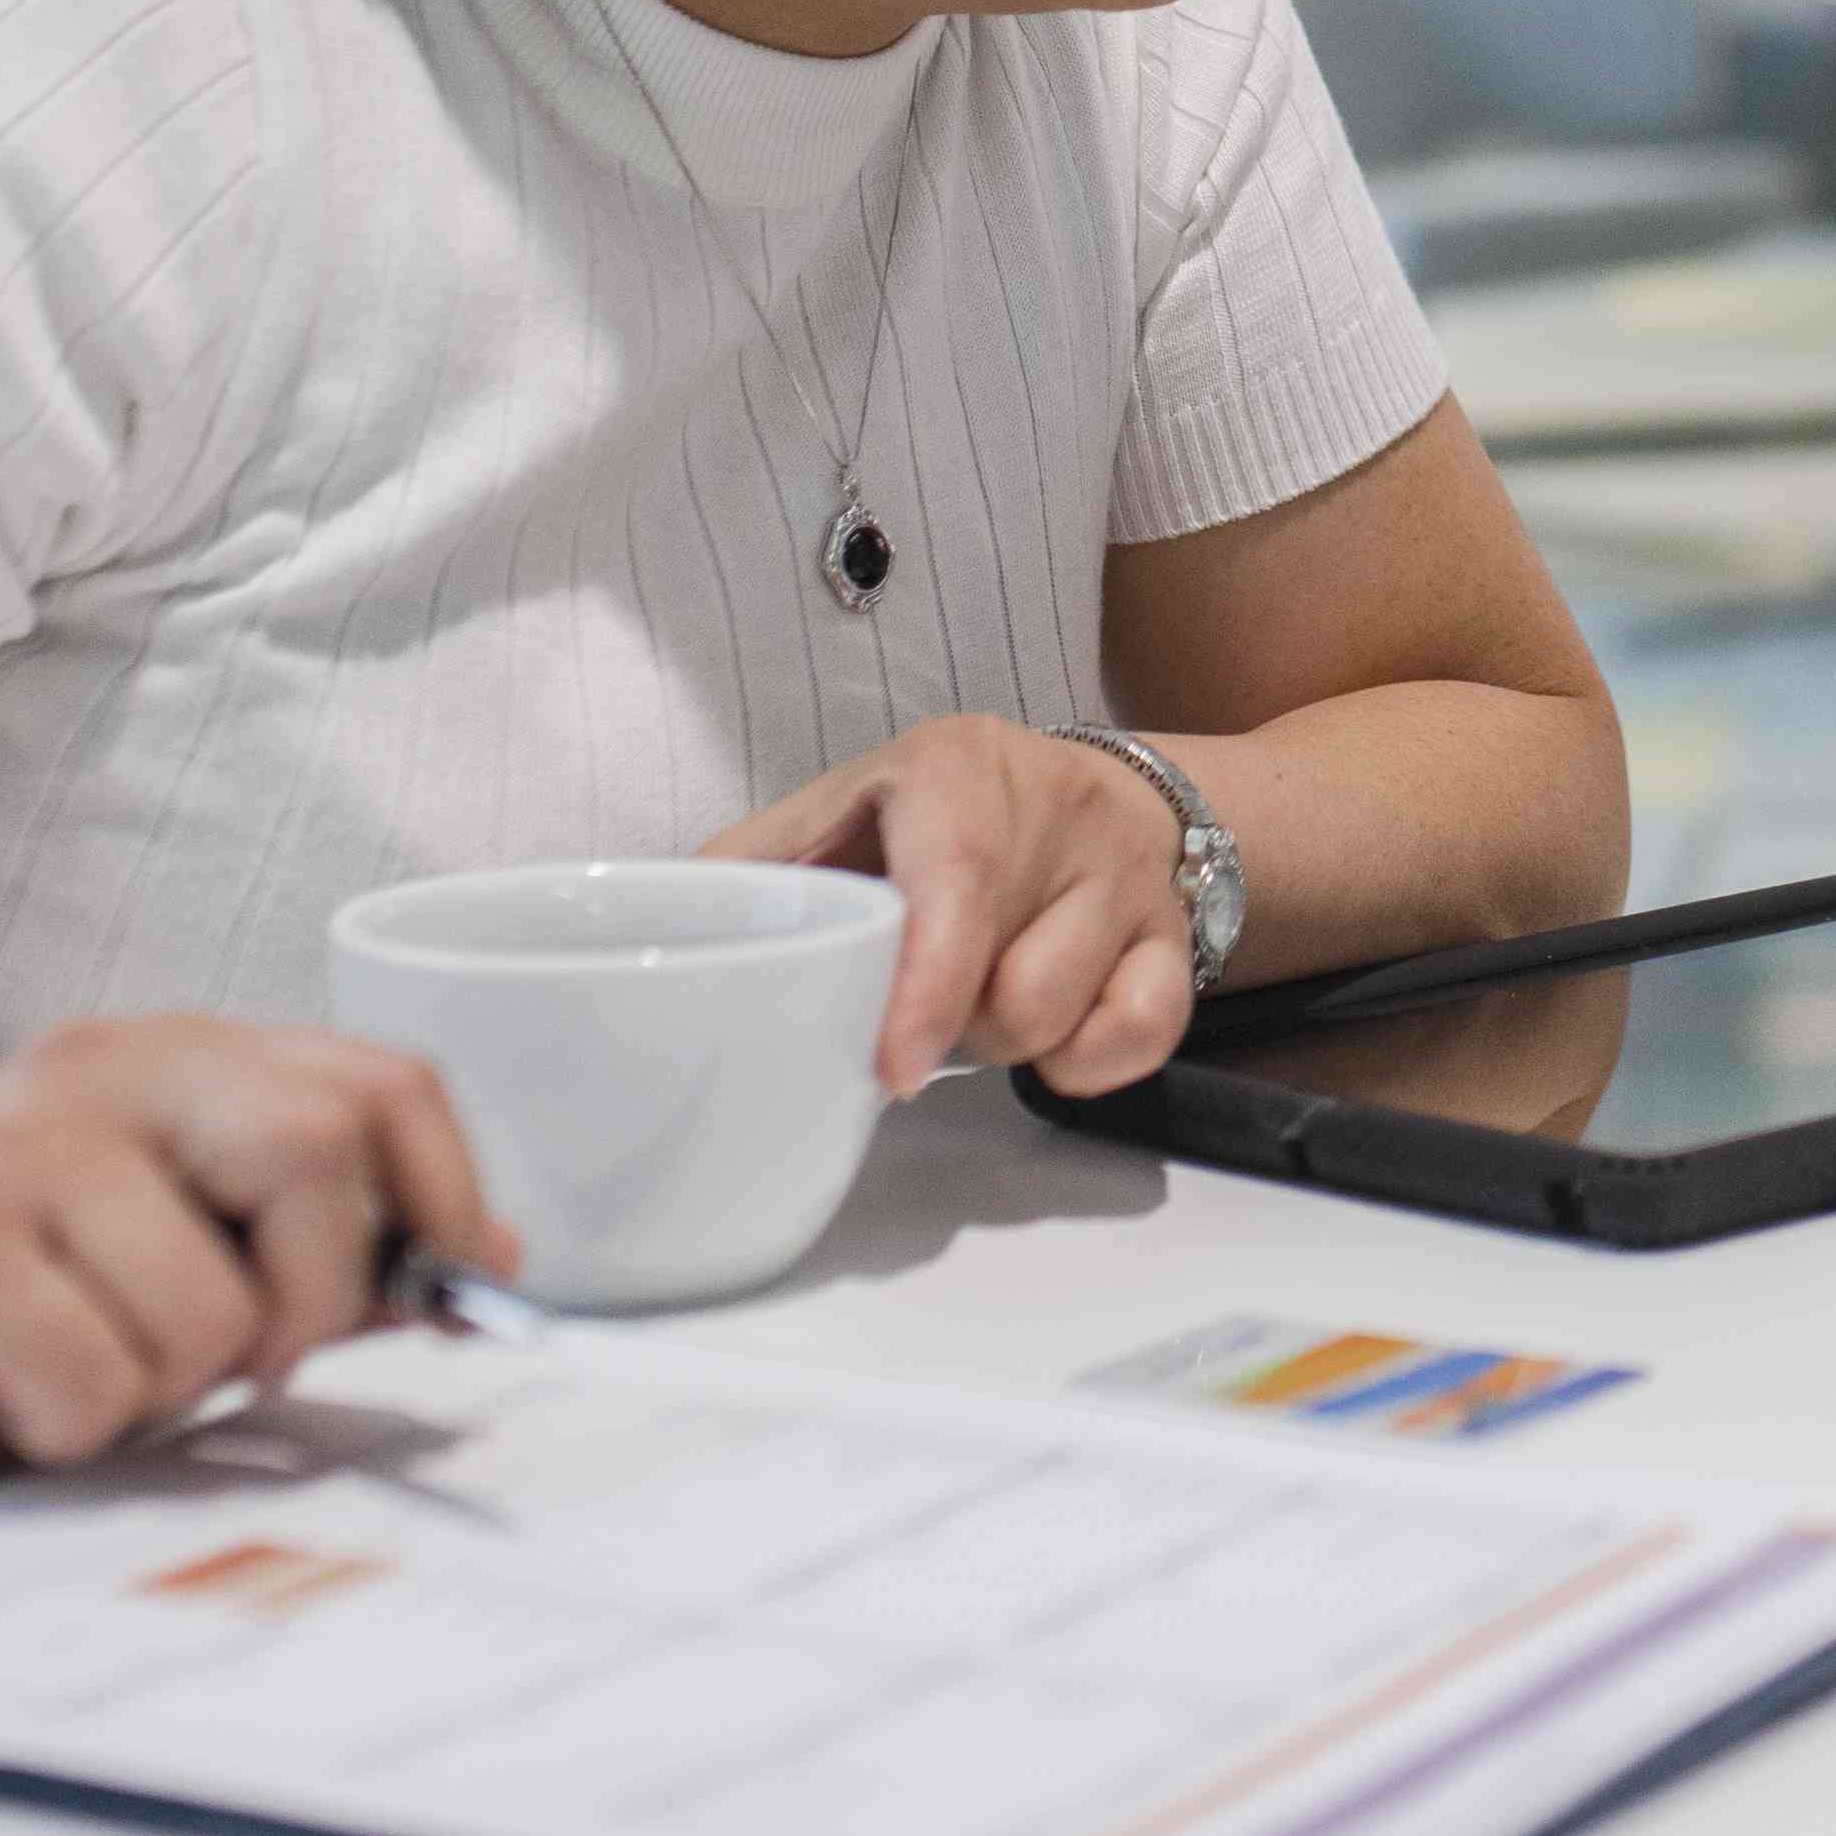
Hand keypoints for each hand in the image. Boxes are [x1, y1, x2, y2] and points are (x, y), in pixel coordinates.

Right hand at [0, 1014, 501, 1498]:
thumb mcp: (167, 1247)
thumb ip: (313, 1241)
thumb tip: (487, 1262)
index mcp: (180, 1056)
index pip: (386, 1083)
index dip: (442, 1194)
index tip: (437, 1294)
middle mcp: (102, 1072)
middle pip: (317, 1154)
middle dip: (310, 1300)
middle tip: (240, 1365)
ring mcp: (15, 1152)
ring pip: (210, 1311)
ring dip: (168, 1391)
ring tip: (81, 1372)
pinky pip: (96, 1381)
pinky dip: (74, 1427)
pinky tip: (3, 1396)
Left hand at [705, 713, 1204, 1095]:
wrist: (1094, 793)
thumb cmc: (942, 817)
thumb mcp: (844, 812)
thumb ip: (756, 864)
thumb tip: (658, 922)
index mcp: (961, 767)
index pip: (962, 877)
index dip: (927, 982)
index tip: (894, 1068)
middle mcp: (1062, 807)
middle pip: (1009, 981)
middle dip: (950, 1028)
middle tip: (919, 1006)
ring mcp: (1130, 874)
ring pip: (1066, 1015)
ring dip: (1008, 1044)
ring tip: (980, 1001)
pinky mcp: (1177, 936)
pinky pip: (1146, 1032)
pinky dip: (1088, 1060)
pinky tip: (1055, 1031)